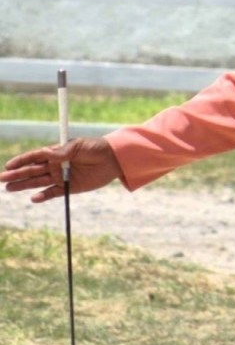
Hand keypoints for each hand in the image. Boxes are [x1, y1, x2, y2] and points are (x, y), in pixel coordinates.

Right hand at [1, 137, 123, 202]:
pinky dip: (43, 196)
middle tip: (2, 179)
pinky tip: (34, 198)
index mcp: (57, 152)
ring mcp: (61, 176)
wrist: (113, 160)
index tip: (9, 165)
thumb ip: (62, 151)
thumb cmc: (96, 148)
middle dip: (17, 174)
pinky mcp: (69, 187)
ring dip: (24, 185)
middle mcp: (56, 165)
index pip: (35, 156)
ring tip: (9, 188)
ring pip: (38, 182)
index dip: (22, 161)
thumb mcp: (79, 146)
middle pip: (32, 170)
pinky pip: (53, 192)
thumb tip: (46, 153)